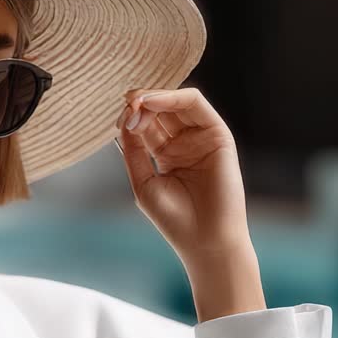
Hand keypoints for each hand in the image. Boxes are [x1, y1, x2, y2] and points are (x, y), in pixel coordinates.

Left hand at [115, 87, 265, 321]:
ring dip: (155, 97)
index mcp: (166, 154)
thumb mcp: (143, 181)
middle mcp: (184, 143)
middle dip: (140, 102)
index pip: (146, 124)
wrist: (204, 240)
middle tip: (126, 105)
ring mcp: (201, 138)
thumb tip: (124, 120)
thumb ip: (134, 150)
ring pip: (177, 102)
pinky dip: (174, 98)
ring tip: (137, 102)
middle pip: (160, 109)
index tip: (119, 119)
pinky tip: (153, 102)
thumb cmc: (174, 219)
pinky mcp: (218, 135)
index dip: (131, 116)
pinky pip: (196, 105)